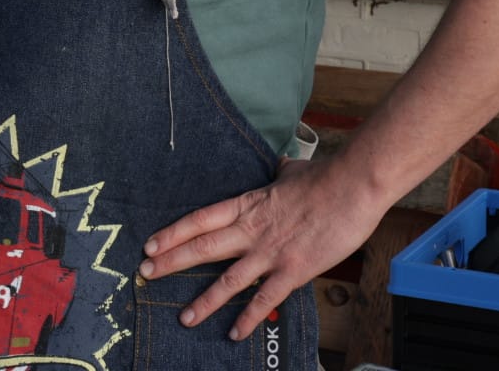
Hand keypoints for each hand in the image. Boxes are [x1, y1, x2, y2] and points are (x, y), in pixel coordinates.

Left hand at [138, 156, 386, 340]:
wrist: (353, 186)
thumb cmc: (325, 176)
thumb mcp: (291, 172)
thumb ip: (279, 174)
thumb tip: (280, 165)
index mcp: (248, 205)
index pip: (200, 219)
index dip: (173, 233)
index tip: (150, 245)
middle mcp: (252, 230)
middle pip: (202, 247)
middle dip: (171, 263)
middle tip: (145, 275)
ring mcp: (270, 252)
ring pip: (228, 279)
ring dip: (204, 300)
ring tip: (184, 317)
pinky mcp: (294, 271)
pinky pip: (265, 299)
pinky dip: (248, 317)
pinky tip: (234, 332)